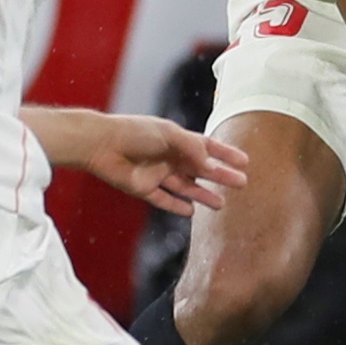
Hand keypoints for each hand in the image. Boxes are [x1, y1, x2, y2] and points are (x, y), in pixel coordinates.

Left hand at [71, 114, 248, 215]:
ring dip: (203, 195)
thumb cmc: (135, 132)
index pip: (207, 147)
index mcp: (177, 140)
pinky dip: (177, 206)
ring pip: (186, 188)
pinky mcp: (144, 189)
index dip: (225, 154)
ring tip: (221, 204)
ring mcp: (157, 174)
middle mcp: (169, 157)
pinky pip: (165, 200)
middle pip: (201, 170)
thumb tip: (212, 167)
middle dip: (221, 177)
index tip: (244, 161)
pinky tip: (191, 211)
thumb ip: (192, 149)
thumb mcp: (169, 134)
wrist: (101, 144)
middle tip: (241, 183)